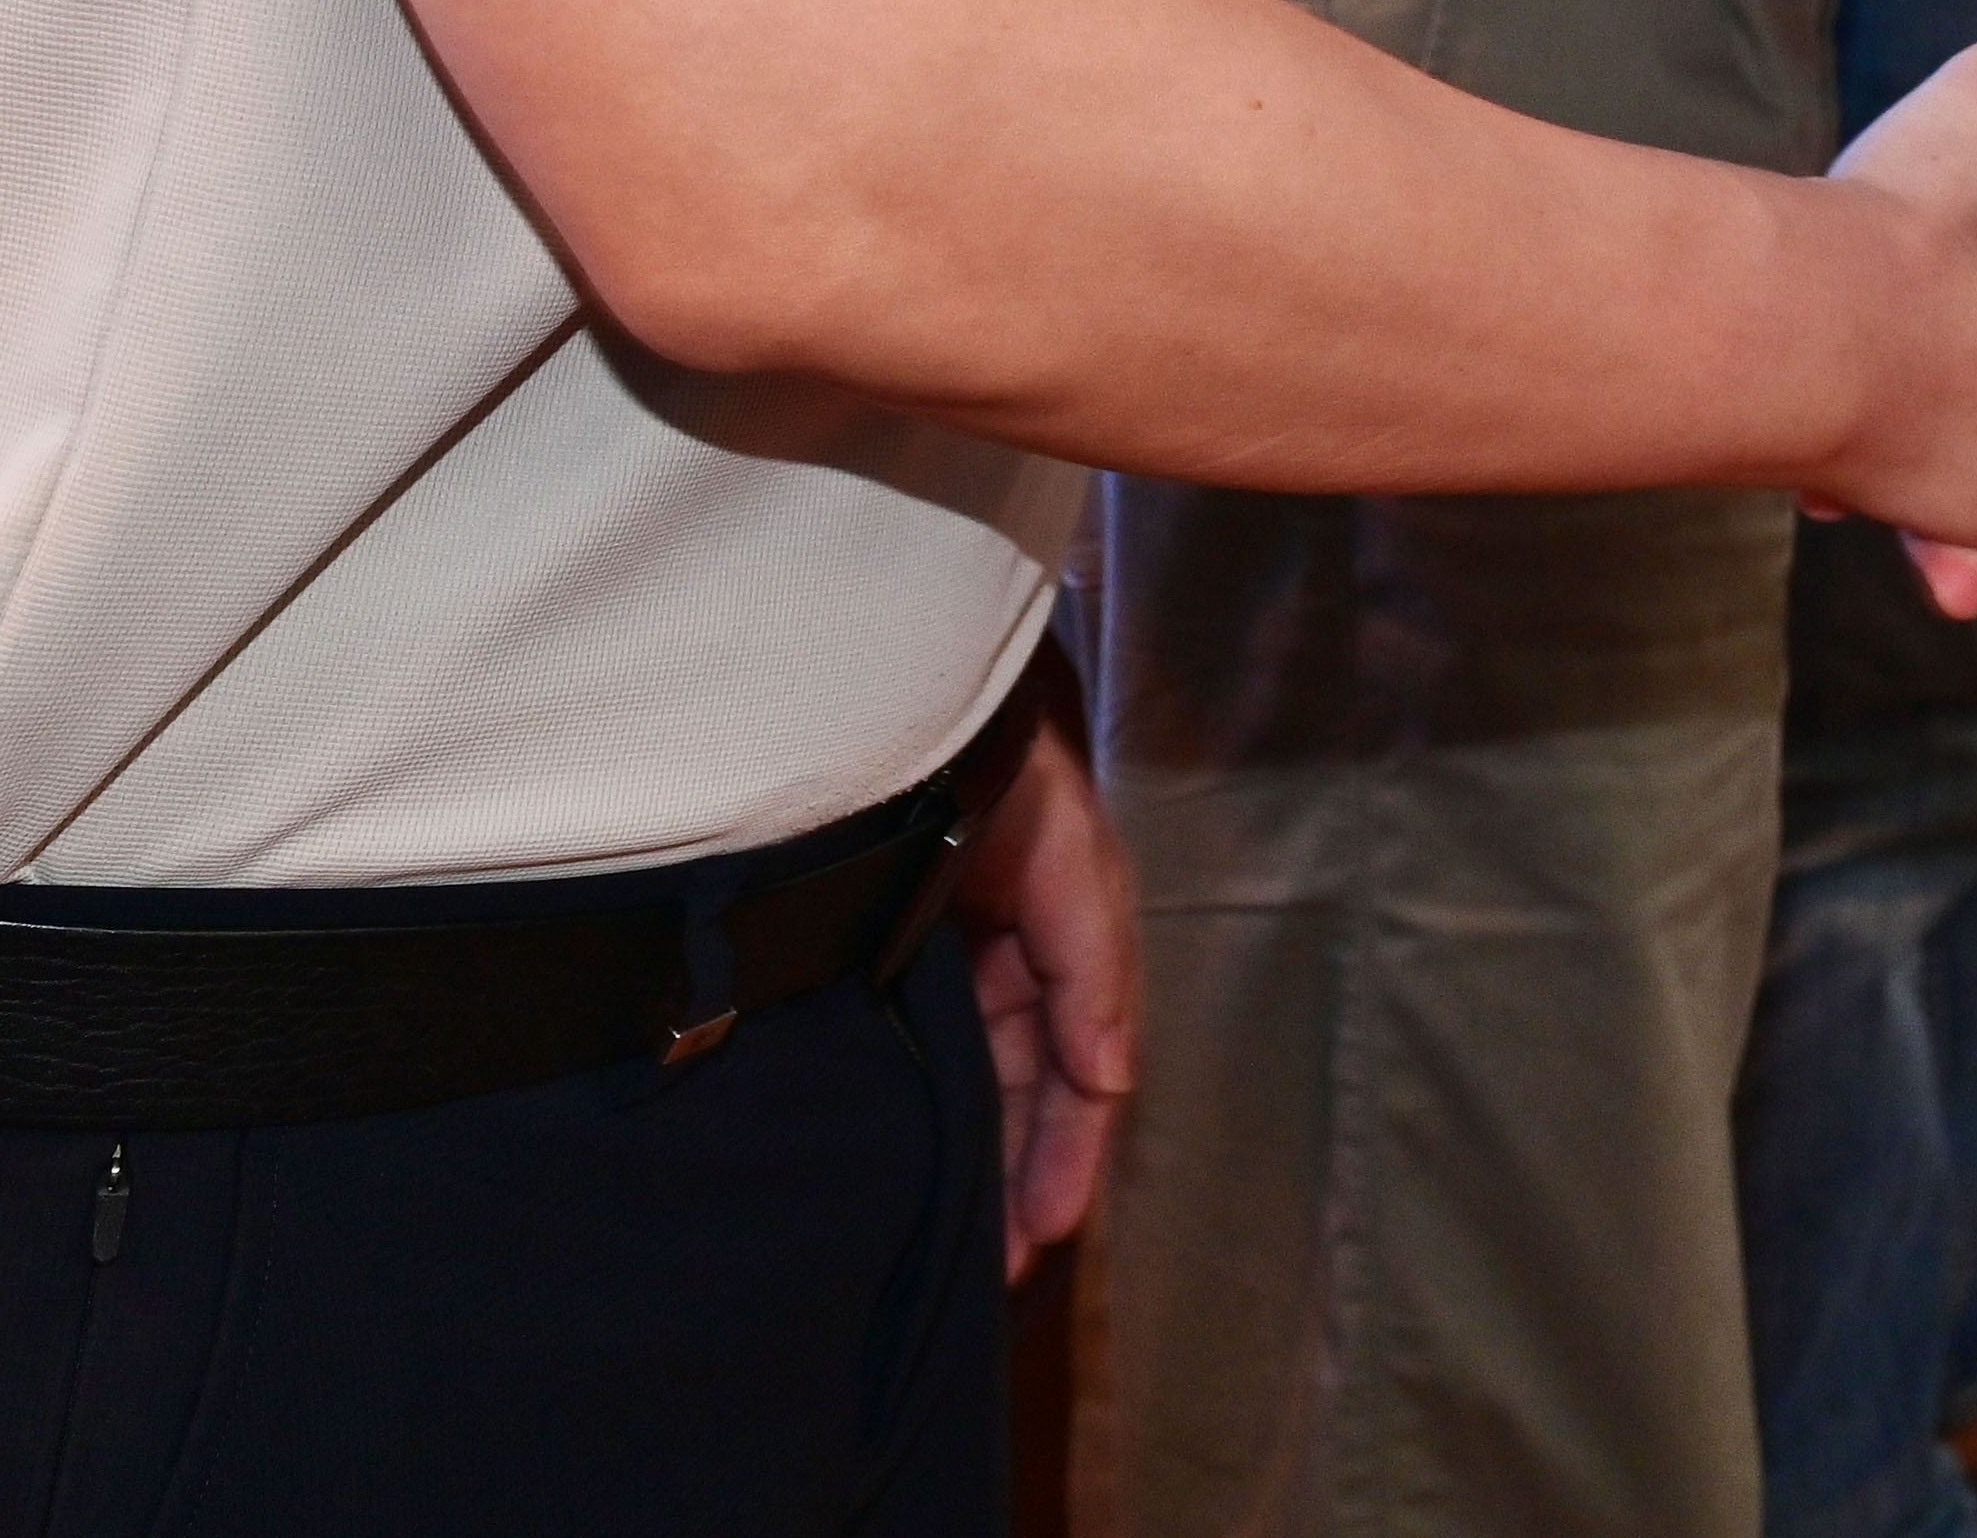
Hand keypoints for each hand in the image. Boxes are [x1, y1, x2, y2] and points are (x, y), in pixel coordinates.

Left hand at [956, 668, 1135, 1272]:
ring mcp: (928, 969)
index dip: (1066, 1151)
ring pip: (961, 1086)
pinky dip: (917, 1118)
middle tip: (997, 1268)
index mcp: (1053, 942)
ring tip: (958, 1249)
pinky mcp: (864, 967)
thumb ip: (1095, 973)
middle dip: (1018, 1178)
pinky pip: (902, 1060)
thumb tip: (1112, 1080)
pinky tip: (904, 1177)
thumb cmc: (1006, 778)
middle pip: (1017, 1092)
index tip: (1045, 1233)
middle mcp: (996, 965)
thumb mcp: (1078, 867)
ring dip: (970, 1163)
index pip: (1073, 1069)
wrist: (896, 708)